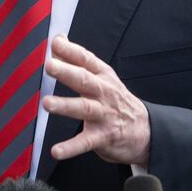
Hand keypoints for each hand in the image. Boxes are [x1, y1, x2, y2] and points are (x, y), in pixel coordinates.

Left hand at [42, 35, 149, 166]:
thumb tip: (57, 40)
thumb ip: (78, 60)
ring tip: (47, 103)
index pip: (86, 59)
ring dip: (65, 105)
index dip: (70, 50)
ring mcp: (104, 114)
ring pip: (84, 108)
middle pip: (84, 80)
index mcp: (102, 75)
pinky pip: (85, 142)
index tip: (54, 43)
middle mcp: (103, 92)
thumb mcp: (102, 76)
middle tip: (49, 66)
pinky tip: (56, 150)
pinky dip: (71, 147)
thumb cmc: (115, 99)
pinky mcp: (103, 137)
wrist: (145, 130)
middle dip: (67, 72)